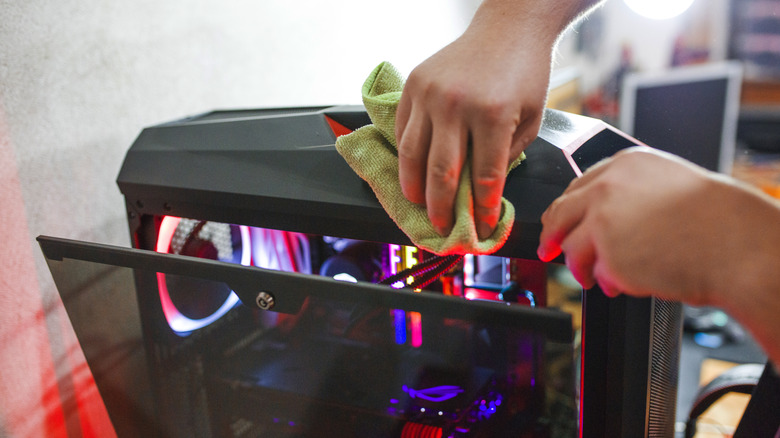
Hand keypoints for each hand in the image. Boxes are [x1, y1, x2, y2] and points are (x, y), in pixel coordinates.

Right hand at [395, 6, 555, 238]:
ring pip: (412, 156)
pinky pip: (402, 131)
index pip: (485, 177)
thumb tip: (481, 195)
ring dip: (413, 188)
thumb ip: (505, 158)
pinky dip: (405, 156)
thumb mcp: (530, 120)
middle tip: (442, 228)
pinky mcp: (413, 85)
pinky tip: (411, 172)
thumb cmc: (524, 73)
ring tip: (417, 206)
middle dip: (442, 209)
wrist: (508, 28)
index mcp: (492, 114)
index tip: (482, 229)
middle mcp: (455, 104)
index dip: (483, 210)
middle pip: (442, 174)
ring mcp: (429, 94)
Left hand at [537, 147, 779, 306]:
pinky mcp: (607, 253)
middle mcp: (607, 188)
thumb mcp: (669, 184)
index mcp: (625, 165)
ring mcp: (603, 220)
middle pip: (560, 213)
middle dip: (551, 235)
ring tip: (593, 278)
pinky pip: (595, 273)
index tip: (558, 221)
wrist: (734, 244)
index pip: (578, 186)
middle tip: (549, 249)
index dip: (567, 209)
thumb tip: (605, 213)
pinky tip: (620, 284)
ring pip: (571, 247)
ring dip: (579, 267)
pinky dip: (605, 281)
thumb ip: (631, 193)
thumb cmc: (715, 220)